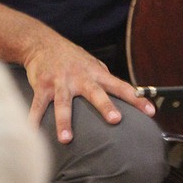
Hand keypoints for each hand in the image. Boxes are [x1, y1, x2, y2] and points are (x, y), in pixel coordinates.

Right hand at [23, 30, 154, 143]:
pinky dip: (33, 119)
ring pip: (64, 103)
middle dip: (105, 106)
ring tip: (66, 139)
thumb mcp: (92, 64)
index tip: (151, 112)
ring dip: (64, 121)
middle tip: (115, 120)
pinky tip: (31, 131)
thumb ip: (105, 80)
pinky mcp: (42, 86)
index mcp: (96, 74)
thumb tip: (126, 95)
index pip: (121, 87)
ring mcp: (60, 82)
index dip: (137, 99)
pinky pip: (37, 106)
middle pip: (95, 93)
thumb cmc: (72, 58)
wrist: (42, 43)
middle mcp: (80, 78)